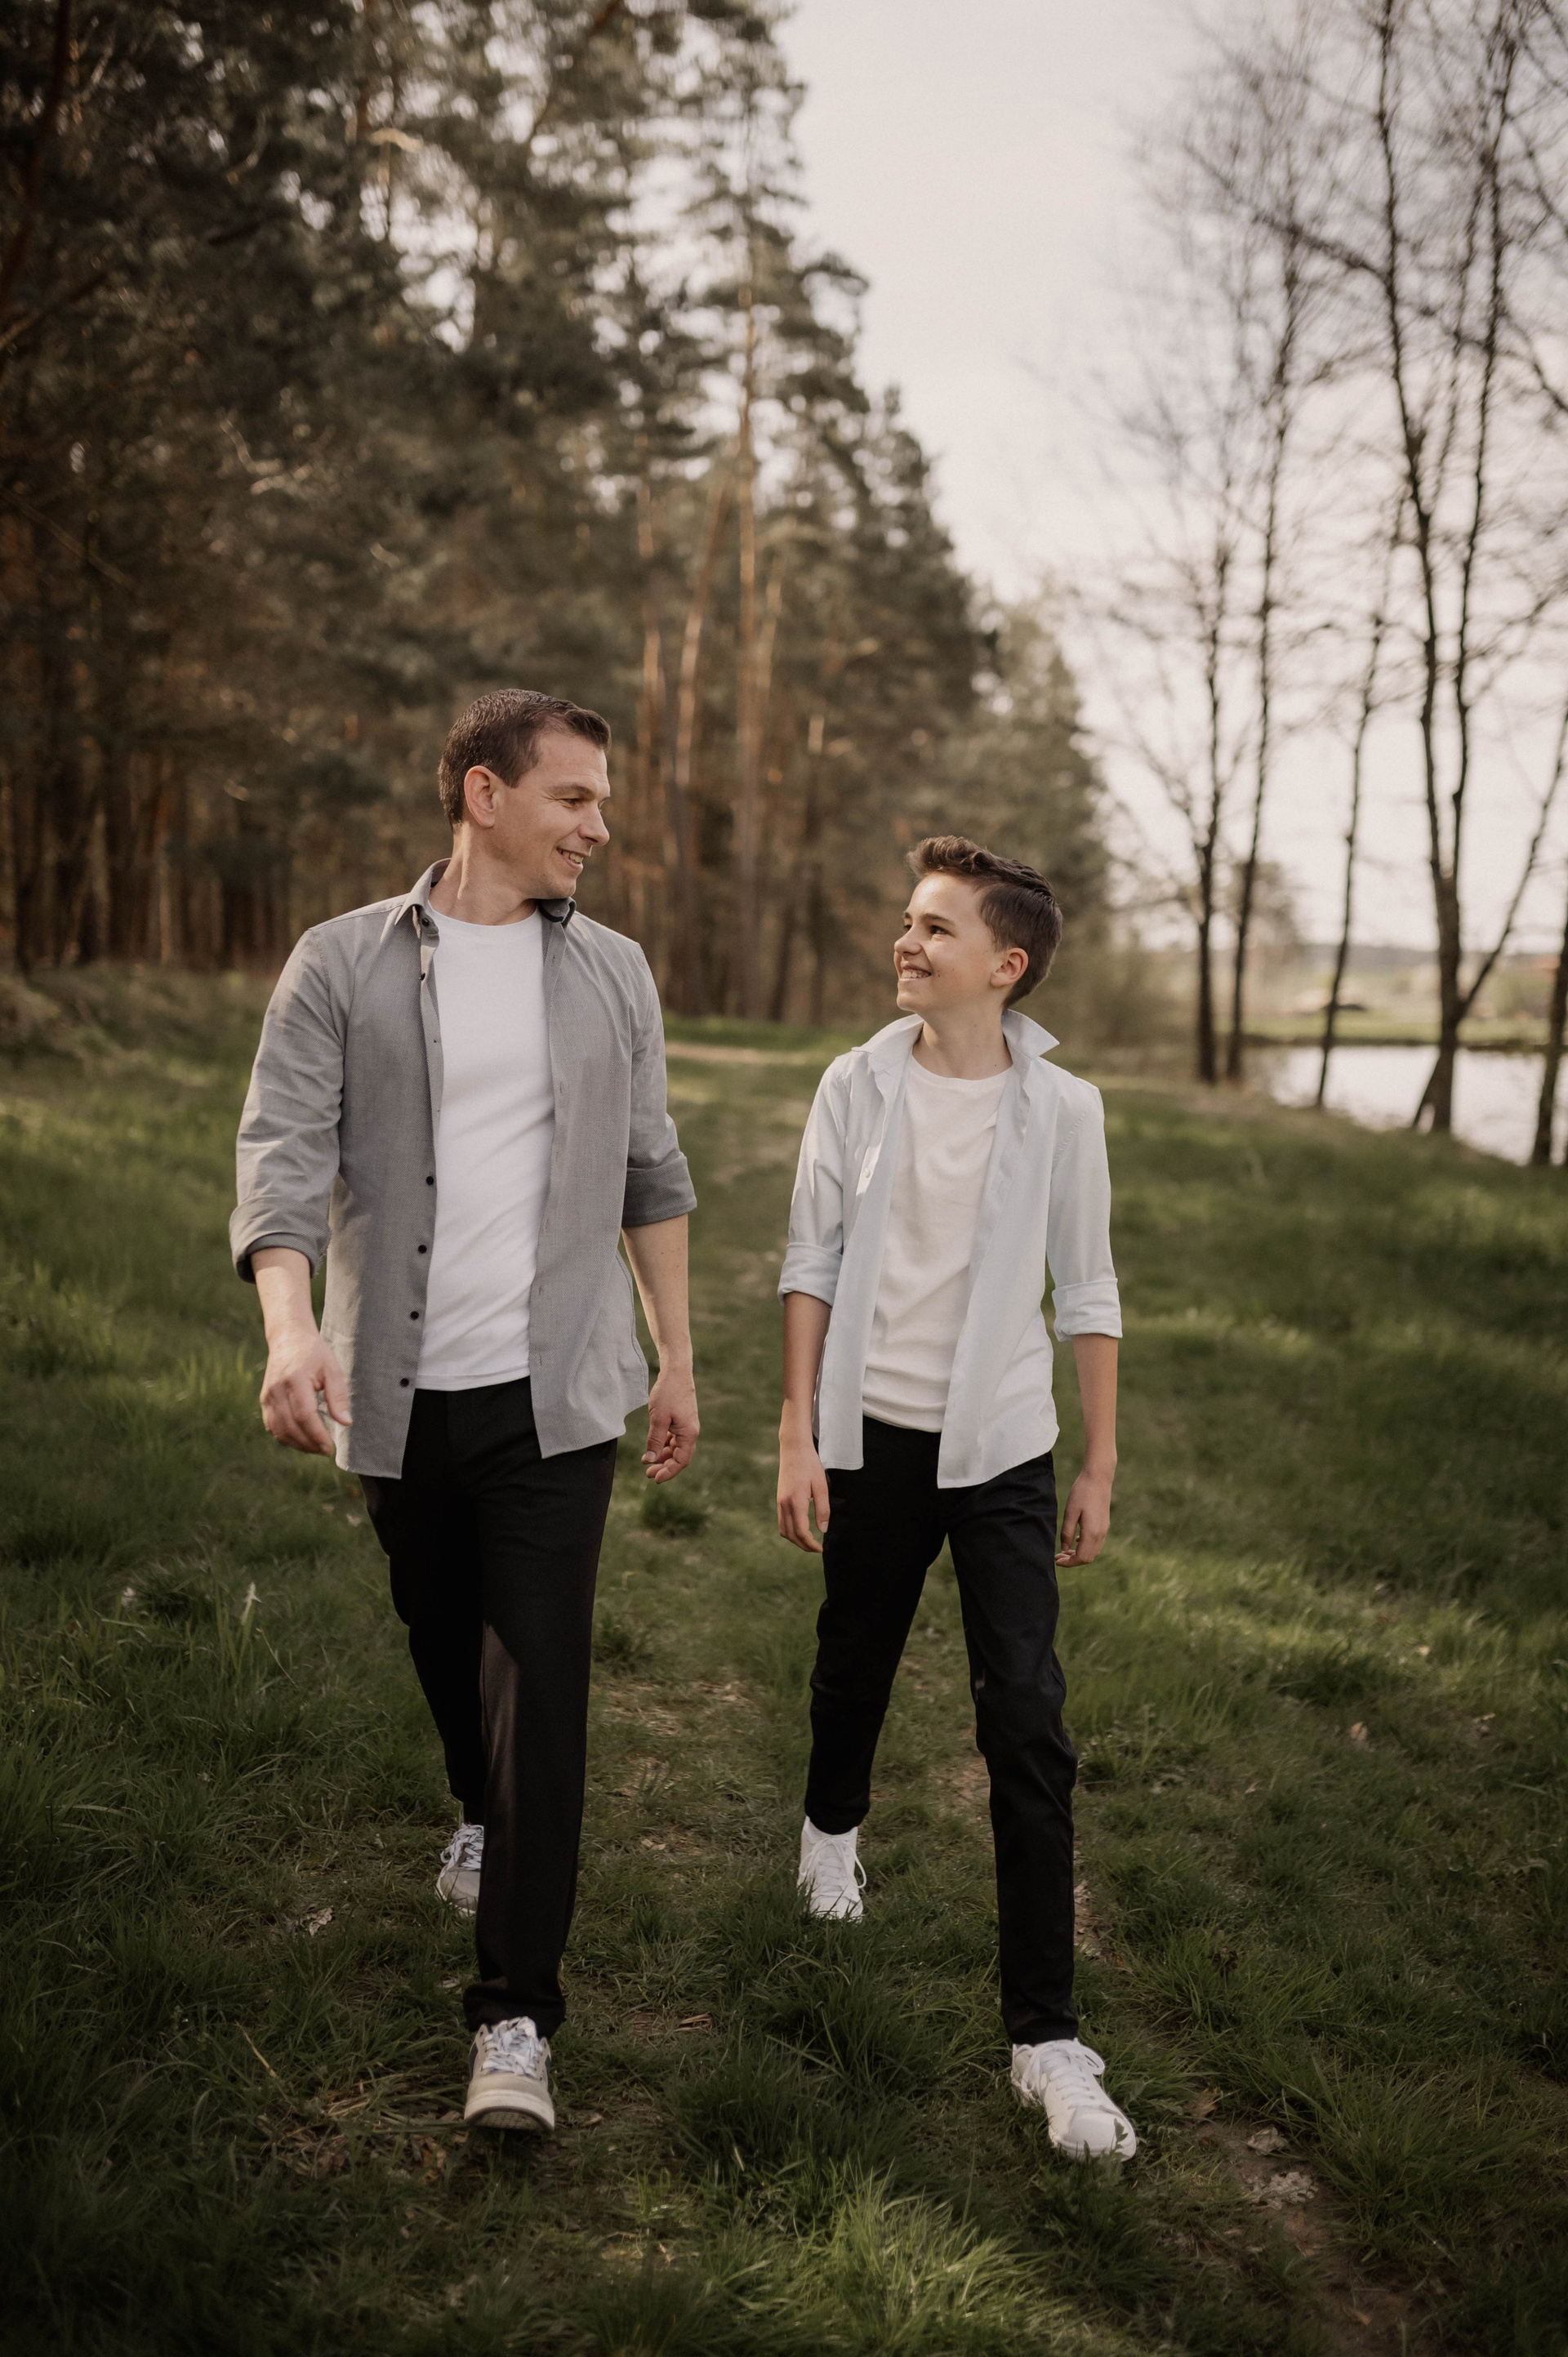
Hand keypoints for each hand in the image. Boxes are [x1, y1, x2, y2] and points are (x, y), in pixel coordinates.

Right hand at [260, 1328, 350, 1455]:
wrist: (288, 1338)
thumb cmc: (314, 1353)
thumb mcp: (332, 1369)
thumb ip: (338, 1396)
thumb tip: (345, 1423)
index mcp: (295, 1380)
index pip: (304, 1415)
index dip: (317, 1435)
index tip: (330, 1447)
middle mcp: (276, 1390)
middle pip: (290, 1426)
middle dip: (309, 1444)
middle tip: (326, 1451)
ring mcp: (267, 1396)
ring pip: (279, 1430)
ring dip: (298, 1444)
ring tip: (316, 1448)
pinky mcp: (264, 1400)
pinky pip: (272, 1426)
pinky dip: (286, 1437)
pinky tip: (302, 1440)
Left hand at [643, 1362, 698, 1482]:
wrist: (676, 1372)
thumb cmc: (668, 1393)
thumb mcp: (658, 1418)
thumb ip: (654, 1440)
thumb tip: (651, 1460)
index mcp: (689, 1434)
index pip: (681, 1461)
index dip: (669, 1472)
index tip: (655, 1479)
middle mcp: (690, 1432)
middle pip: (679, 1457)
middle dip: (664, 1466)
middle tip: (647, 1473)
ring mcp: (686, 1426)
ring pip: (675, 1448)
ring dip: (662, 1456)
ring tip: (646, 1462)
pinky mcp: (680, 1420)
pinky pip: (673, 1439)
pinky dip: (663, 1445)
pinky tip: (651, 1448)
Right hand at [778, 1429, 830, 1553]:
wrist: (793, 1449)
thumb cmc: (810, 1465)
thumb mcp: (821, 1486)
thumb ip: (823, 1509)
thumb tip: (823, 1530)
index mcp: (795, 1502)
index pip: (801, 1532)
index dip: (811, 1544)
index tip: (821, 1549)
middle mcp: (784, 1504)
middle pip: (791, 1535)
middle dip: (803, 1545)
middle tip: (817, 1549)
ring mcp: (779, 1502)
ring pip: (784, 1530)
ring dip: (795, 1540)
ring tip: (809, 1542)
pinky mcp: (779, 1499)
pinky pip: (782, 1522)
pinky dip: (790, 1531)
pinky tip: (801, 1530)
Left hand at [1056, 1467, 1111, 1566]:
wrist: (1098, 1478)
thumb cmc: (1082, 1492)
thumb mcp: (1070, 1512)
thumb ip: (1067, 1532)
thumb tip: (1065, 1549)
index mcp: (1092, 1532)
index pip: (1082, 1557)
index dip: (1069, 1562)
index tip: (1056, 1560)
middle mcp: (1101, 1534)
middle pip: (1088, 1557)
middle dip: (1073, 1560)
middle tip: (1058, 1556)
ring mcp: (1104, 1529)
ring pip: (1093, 1551)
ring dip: (1079, 1554)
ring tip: (1065, 1551)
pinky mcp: (1104, 1524)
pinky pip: (1096, 1543)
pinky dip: (1085, 1546)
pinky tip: (1075, 1541)